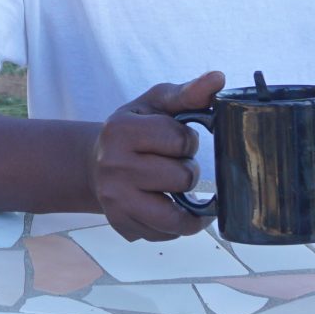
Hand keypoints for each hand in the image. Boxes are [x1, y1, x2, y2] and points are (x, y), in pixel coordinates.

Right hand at [90, 72, 223, 241]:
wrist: (95, 163)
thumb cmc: (134, 130)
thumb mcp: (156, 104)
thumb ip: (188, 93)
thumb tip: (219, 78)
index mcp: (120, 130)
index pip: (181, 140)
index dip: (186, 141)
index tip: (175, 140)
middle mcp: (112, 167)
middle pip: (183, 177)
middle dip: (187, 170)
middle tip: (171, 164)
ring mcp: (114, 200)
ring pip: (176, 216)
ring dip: (186, 203)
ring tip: (178, 190)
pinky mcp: (121, 225)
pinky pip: (166, 234)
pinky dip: (175, 225)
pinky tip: (166, 206)